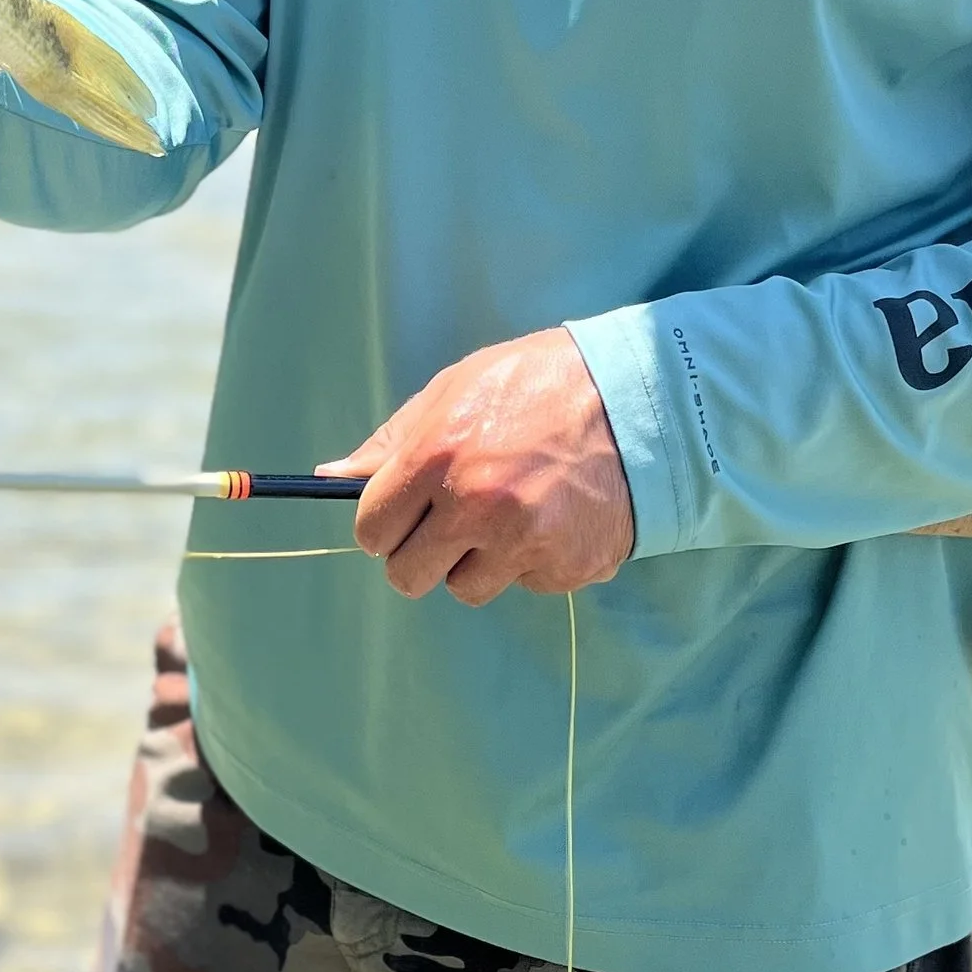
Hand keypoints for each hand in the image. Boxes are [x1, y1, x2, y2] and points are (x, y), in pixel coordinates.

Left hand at [318, 329, 633, 603]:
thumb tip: (332, 476)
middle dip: (419, 554)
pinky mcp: (565, 568)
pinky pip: (522, 584)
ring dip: (476, 561)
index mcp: (437, 458)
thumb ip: (393, 441)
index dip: (383, 524)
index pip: (372, 530)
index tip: (401, 514)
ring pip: (465, 588)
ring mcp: (523, 544)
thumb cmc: (537, 384)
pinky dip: (528, 561)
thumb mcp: (456, 389)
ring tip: (508, 513)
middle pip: (408, 576)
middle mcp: (475, 507)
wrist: (640, 398)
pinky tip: (550, 516)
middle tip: (447, 524)